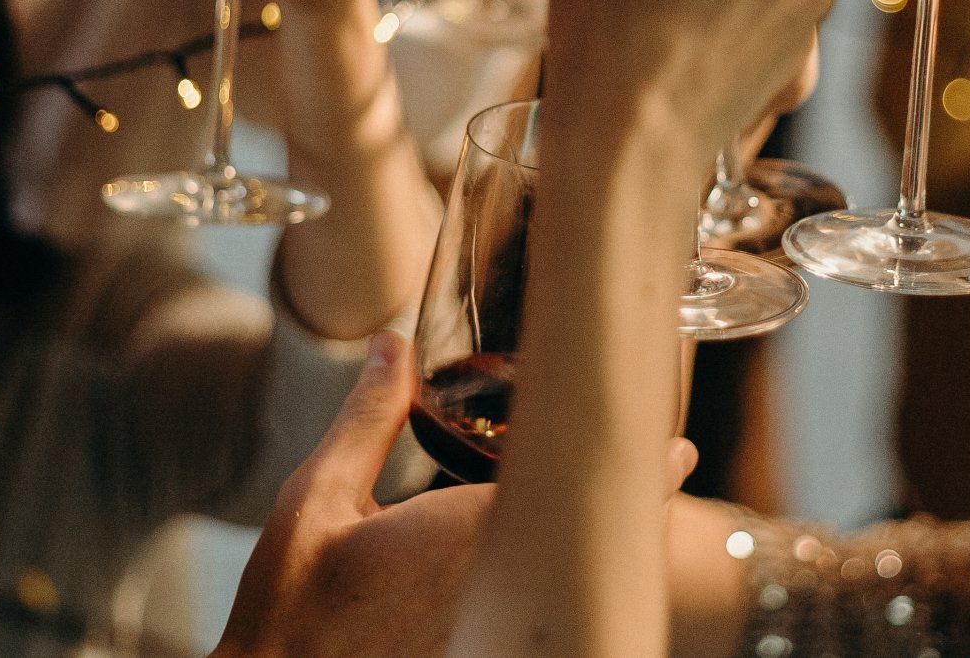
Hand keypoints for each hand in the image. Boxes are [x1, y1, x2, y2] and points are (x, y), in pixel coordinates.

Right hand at [211, 332, 701, 657]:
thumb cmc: (290, 605)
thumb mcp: (316, 500)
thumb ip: (368, 420)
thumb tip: (396, 342)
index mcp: (463, 537)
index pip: (576, 495)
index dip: (638, 473)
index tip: (679, 451)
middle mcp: (495, 592)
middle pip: (590, 546)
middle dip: (630, 506)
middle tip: (668, 467)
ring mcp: (495, 632)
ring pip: (573, 585)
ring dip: (597, 548)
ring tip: (632, 508)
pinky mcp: (482, 653)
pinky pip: (542, 616)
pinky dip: (560, 588)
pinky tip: (562, 568)